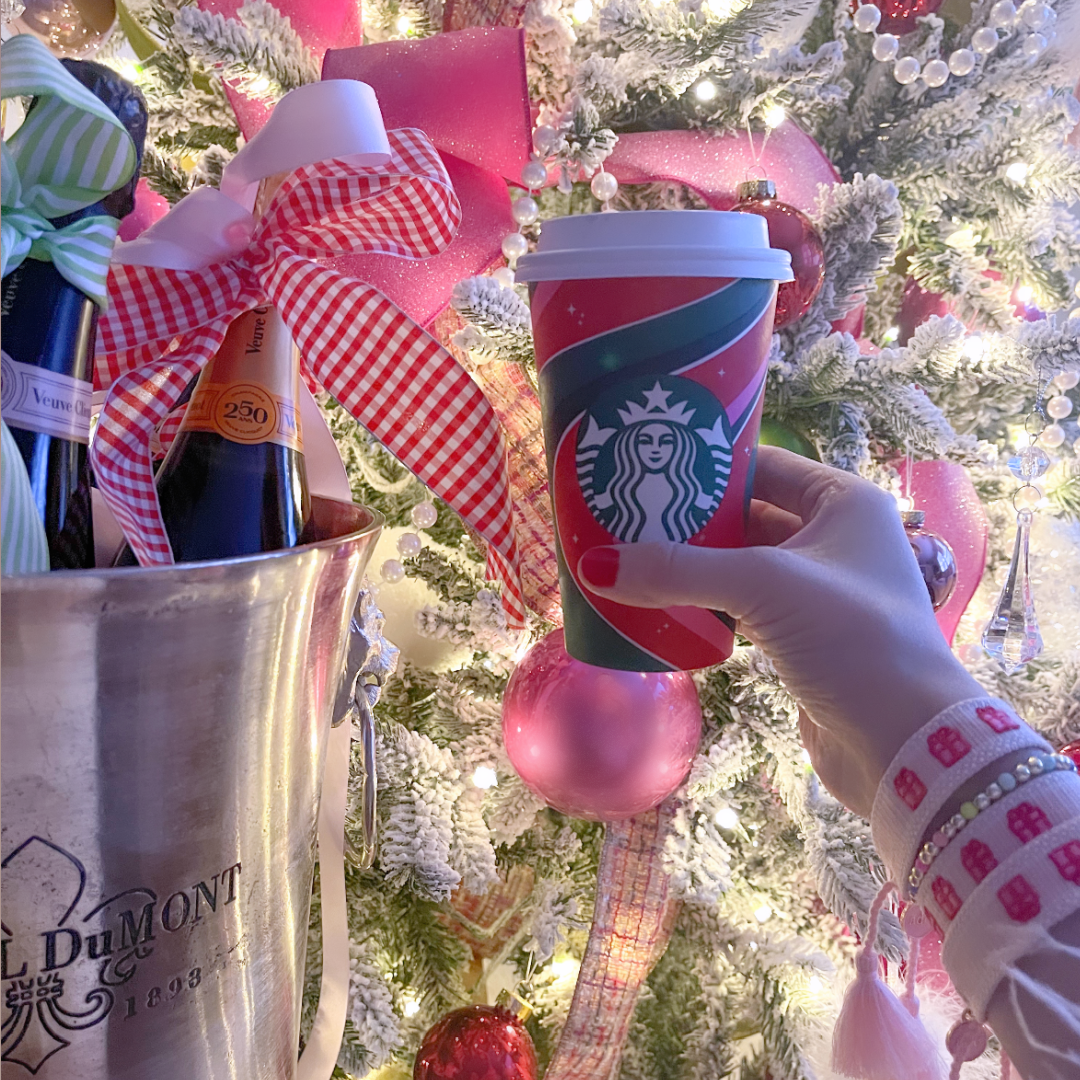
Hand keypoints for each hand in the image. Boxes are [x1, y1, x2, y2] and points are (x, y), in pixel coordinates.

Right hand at [578, 446, 983, 817]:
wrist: (906, 743)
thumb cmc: (852, 638)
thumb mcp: (763, 586)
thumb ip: (679, 571)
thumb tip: (592, 565)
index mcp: (844, 502)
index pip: (765, 465)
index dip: (709, 465)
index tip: (650, 466)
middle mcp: (835, 538)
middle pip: (748, 515)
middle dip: (692, 520)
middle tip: (626, 516)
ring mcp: (820, 591)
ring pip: (742, 565)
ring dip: (694, 565)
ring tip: (629, 557)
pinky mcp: (804, 636)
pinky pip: (744, 606)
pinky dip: (706, 605)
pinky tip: (662, 607)